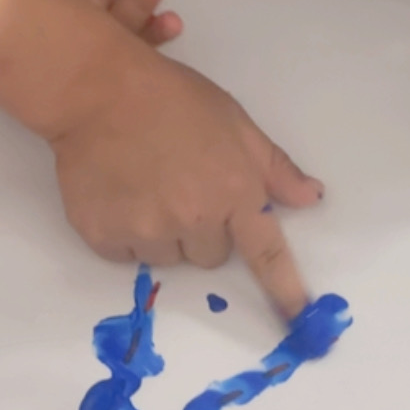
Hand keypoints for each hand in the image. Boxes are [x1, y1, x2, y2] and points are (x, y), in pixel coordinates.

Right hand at [52, 49, 322, 318]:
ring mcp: (146, 230)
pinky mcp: (104, 236)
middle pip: (211, 257)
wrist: (98, 90)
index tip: (299, 319)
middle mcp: (193, 218)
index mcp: (233, 189)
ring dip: (162, 233)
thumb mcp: (234, 120)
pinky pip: (127, 256)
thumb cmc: (171, 98)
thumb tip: (311, 197)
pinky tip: (120, 191)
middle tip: (181, 185)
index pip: (266, 252)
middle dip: (202, 229)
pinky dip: (125, 232)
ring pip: (167, 258)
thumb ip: (273, 166)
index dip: (285, 288)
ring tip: (145, 183)